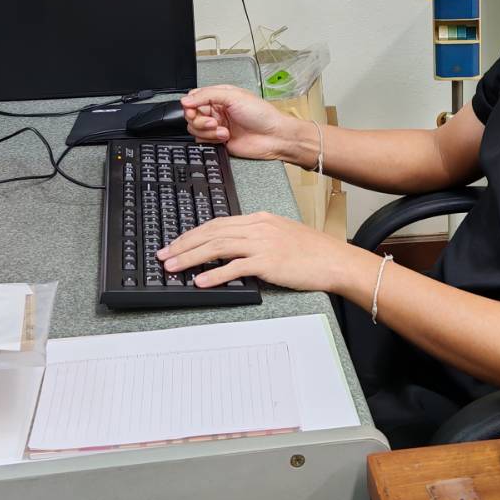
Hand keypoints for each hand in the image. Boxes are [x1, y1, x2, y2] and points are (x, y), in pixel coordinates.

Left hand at [158, 212, 370, 294]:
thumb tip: (232, 250)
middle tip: (165, 255)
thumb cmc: (312, 252)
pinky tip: (201, 280)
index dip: (192, 233)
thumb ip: (257, 238)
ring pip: (217, 246)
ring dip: (191, 257)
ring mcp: (262, 243)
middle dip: (184, 244)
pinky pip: (235, 267)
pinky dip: (215, 274)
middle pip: (211, 232)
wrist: (335, 260)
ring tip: (174, 267)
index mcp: (259, 219)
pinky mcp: (268, 262)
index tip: (176, 243)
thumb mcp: (281, 235)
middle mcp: (258, 227)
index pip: (217, 223)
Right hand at [180, 85, 309, 163]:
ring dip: (207, 131)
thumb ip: (207, 95)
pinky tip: (225, 137)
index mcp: (220, 96)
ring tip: (223, 130)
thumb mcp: (234, 96)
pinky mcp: (219, 141)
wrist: (274, 136)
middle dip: (199, 119)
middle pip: (192, 114)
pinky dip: (211, 140)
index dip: (190, 104)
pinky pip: (203, 141)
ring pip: (195, 129)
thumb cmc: (262, 114)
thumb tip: (186, 99)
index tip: (192, 109)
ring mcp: (218, 126)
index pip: (194, 98)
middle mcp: (217, 110)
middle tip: (214, 122)